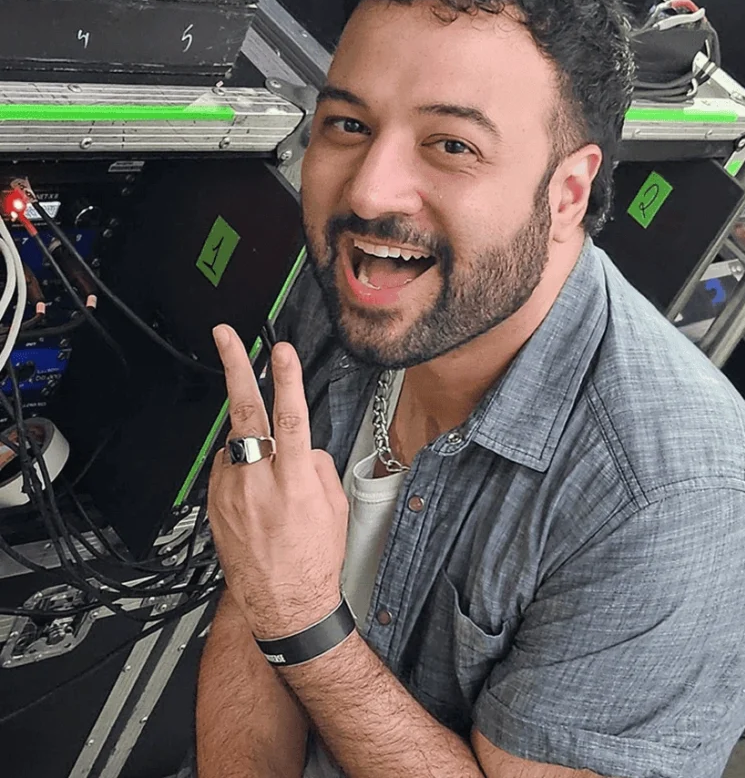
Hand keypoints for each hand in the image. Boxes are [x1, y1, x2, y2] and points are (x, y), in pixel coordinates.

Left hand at [207, 324, 348, 639]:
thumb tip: (301, 447)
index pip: (289, 418)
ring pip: (237, 442)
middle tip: (224, 336)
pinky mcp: (214, 504)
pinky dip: (241, 465)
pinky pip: (227, 467)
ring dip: (251, 439)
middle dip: (235, 368)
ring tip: (269, 474)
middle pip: (245, 413)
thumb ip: (317, 466)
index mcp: (295, 481)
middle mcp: (258, 483)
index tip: (280, 351)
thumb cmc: (313, 560)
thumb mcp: (333, 507)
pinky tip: (256, 490)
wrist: (282, 602)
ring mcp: (231, 493)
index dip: (285, 380)